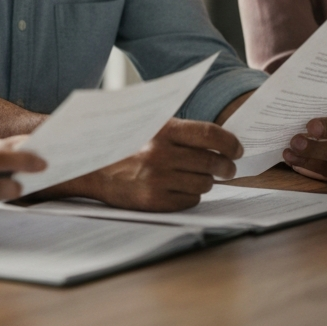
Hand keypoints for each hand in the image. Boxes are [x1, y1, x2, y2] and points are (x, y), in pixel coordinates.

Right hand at [48, 118, 242, 211]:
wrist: (89, 166)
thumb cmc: (123, 142)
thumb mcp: (148, 124)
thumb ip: (178, 129)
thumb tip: (217, 138)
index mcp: (162, 128)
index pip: (210, 134)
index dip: (230, 142)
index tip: (237, 149)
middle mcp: (161, 153)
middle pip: (213, 162)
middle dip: (226, 167)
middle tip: (228, 168)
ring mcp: (158, 179)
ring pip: (204, 184)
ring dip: (205, 181)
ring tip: (196, 176)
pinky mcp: (154, 200)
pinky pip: (190, 201)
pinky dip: (190, 196)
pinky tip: (179, 188)